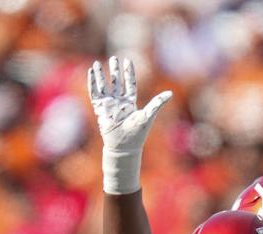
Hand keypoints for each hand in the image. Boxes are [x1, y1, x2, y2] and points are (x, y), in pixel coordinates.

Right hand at [87, 56, 171, 193]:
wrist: (124, 145)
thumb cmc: (137, 132)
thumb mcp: (148, 115)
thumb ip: (158, 103)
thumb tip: (171, 93)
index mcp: (130, 103)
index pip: (129, 84)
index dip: (128, 73)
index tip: (127, 61)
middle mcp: (119, 103)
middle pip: (116, 83)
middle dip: (115, 71)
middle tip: (114, 58)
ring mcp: (109, 105)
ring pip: (104, 86)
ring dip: (102, 75)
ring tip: (98, 63)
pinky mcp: (100, 109)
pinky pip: (94, 93)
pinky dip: (92, 83)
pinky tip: (91, 72)